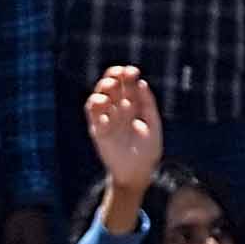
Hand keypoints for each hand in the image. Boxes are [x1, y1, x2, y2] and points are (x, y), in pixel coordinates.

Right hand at [84, 64, 162, 195]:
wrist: (138, 172)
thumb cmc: (148, 150)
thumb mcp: (153, 125)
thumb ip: (148, 104)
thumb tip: (142, 82)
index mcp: (132, 107)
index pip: (127, 86)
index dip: (128, 76)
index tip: (132, 71)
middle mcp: (118, 110)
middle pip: (111, 87)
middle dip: (113, 77)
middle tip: (120, 73)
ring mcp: (107, 119)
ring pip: (99, 97)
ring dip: (102, 88)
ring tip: (110, 86)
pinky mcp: (97, 130)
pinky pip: (92, 114)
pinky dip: (94, 105)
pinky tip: (103, 102)